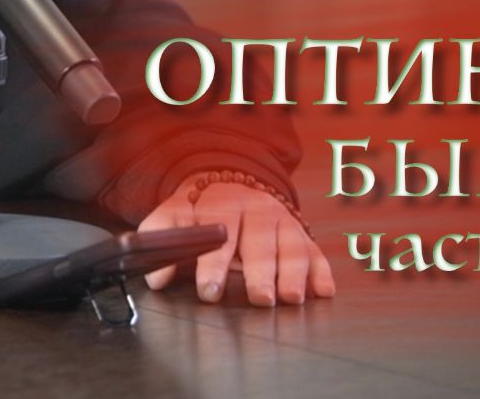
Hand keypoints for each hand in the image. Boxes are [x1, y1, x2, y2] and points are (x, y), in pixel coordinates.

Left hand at [137, 179, 335, 306]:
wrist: (229, 179)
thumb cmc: (199, 208)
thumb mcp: (174, 213)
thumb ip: (160, 238)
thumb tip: (156, 278)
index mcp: (223, 203)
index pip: (219, 230)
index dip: (213, 262)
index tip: (209, 290)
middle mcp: (257, 209)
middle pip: (261, 240)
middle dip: (260, 271)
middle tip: (260, 299)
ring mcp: (282, 220)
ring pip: (292, 244)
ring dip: (294, 272)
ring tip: (290, 298)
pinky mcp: (301, 233)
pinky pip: (315, 251)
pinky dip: (321, 271)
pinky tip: (323, 291)